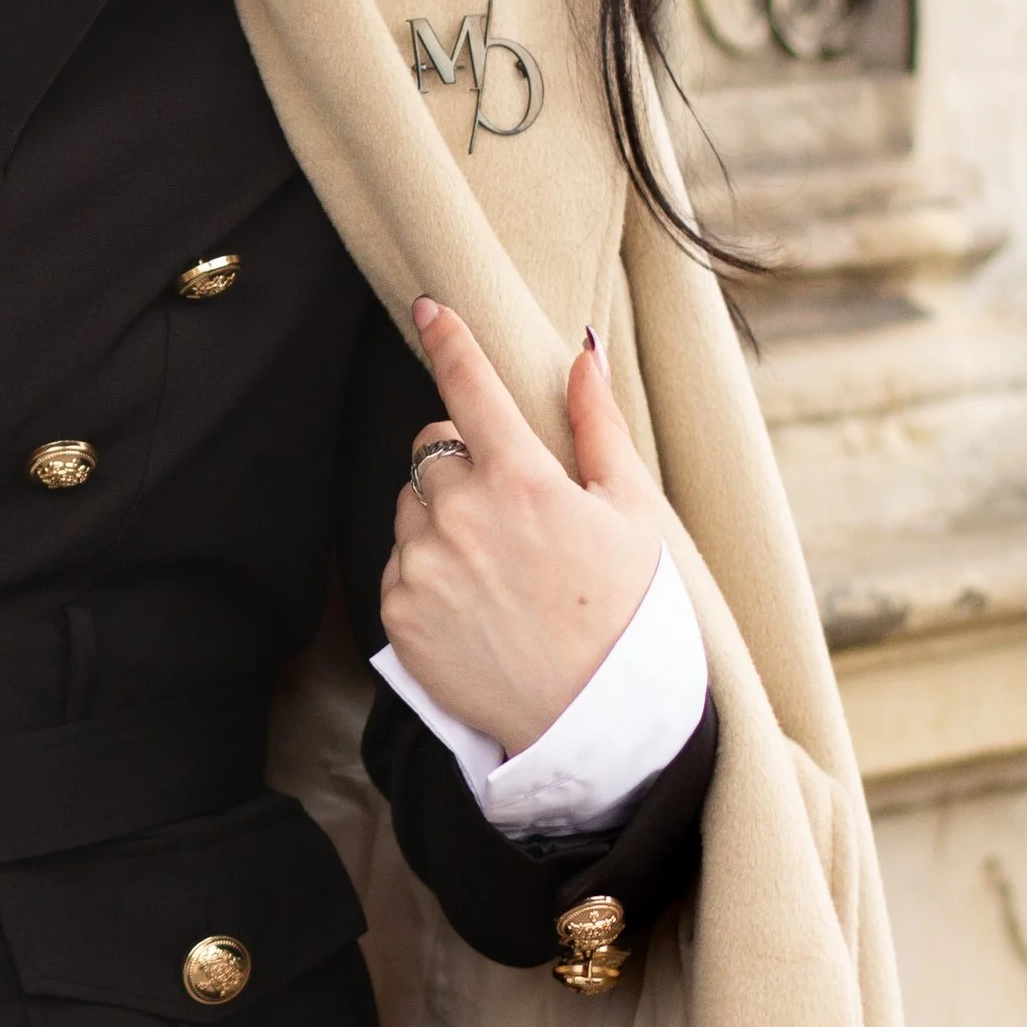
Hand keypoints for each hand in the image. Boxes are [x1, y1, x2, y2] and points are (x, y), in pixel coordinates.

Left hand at [380, 299, 660, 756]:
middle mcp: (460, 515)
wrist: (591, 717)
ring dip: (439, 518)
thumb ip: (598, 427)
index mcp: (521, 480)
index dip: (449, 340)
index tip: (429, 308)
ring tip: (494, 568)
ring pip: (409, 507)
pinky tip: (471, 603)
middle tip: (507, 509)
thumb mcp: (630, 513)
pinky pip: (396, 563)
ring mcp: (422, 564)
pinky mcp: (396, 611)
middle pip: (431, 450)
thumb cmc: (623, 611)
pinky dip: (424, 571)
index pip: (470, 387)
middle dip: (460, 463)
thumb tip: (582, 354)